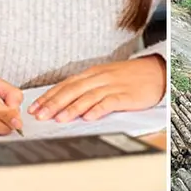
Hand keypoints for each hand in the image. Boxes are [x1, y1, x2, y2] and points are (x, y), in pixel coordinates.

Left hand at [28, 55, 165, 122]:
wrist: (156, 71)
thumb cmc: (129, 77)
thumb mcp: (105, 78)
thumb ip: (86, 88)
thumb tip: (64, 102)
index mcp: (92, 73)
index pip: (65, 84)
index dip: (48, 96)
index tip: (34, 108)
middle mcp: (99, 78)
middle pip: (72, 90)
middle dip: (54, 103)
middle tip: (40, 116)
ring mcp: (113, 85)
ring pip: (88, 96)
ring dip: (72, 108)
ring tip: (59, 119)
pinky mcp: (126, 95)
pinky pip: (109, 102)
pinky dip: (98, 109)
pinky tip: (88, 117)